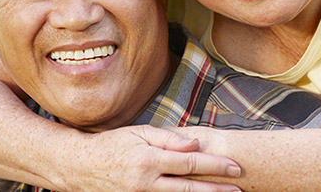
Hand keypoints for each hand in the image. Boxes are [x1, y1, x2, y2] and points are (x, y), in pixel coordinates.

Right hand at [51, 125, 240, 191]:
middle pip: (189, 188)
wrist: (82, 167)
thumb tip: (195, 144)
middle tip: (238, 188)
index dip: (214, 165)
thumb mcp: (140, 133)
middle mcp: (146, 182)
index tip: (234, 167)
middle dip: (217, 189)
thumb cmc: (114, 145)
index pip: (189, 163)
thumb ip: (169, 138)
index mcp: (148, 160)